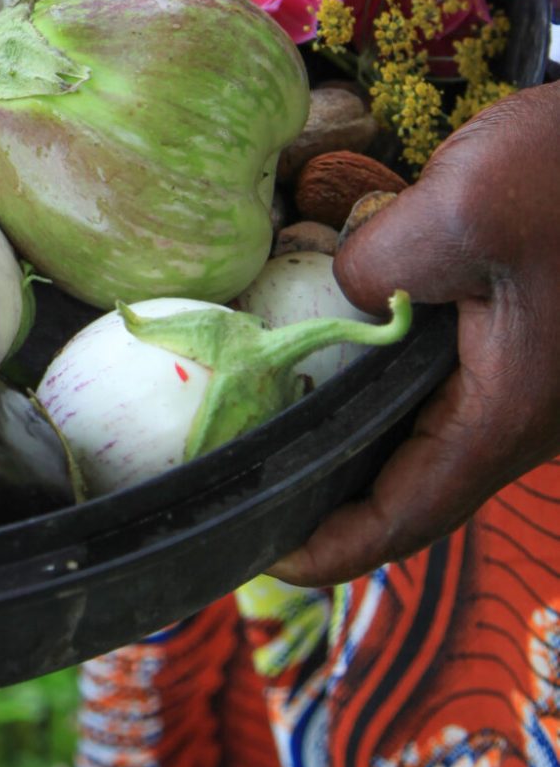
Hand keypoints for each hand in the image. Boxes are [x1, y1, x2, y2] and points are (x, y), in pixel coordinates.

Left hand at [271, 79, 559, 585]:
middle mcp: (518, 418)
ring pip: (425, 435)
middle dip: (326, 495)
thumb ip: (374, 268)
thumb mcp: (460, 213)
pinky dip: (380, 380)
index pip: (403, 517)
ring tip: (265, 418)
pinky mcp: (523, 339)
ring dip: (352, 434)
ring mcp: (526, 382)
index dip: (329, 550)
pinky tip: (328, 342)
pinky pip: (442, 384)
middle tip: (240, 477)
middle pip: (408, 487)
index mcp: (503, 417)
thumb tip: (342, 291)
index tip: (257, 554)